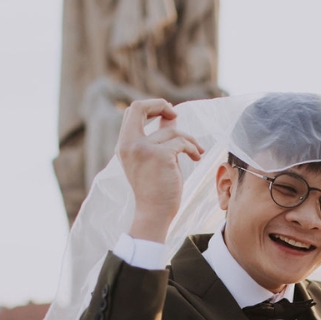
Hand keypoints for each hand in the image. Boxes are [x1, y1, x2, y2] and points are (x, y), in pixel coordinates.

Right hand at [116, 98, 204, 242]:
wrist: (154, 214)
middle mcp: (129, 144)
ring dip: (188, 139)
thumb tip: (170, 118)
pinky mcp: (160, 156)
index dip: (151, 107)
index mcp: (124, 145)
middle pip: (139, 107)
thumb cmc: (154, 189)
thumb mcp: (153, 159)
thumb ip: (158, 137)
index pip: (132, 111)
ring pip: (171, 130)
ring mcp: (143, 149)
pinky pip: (182, 142)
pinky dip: (192, 149)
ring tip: (196, 152)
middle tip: (175, 116)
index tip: (167, 116)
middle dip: (161, 106)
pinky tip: (196, 157)